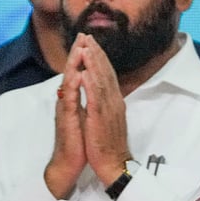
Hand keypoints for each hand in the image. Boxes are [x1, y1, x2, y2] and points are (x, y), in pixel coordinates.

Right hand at [45, 34, 88, 198]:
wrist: (70, 162)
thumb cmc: (80, 140)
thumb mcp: (87, 115)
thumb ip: (87, 100)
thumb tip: (92, 87)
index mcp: (75, 99)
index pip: (80, 72)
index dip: (85, 57)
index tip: (90, 40)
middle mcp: (68, 101)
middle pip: (73, 72)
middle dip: (78, 53)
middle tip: (83, 34)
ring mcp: (66, 109)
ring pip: (69, 81)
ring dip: (74, 64)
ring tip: (80, 47)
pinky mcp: (66, 119)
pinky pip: (69, 99)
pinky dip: (73, 86)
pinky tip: (77, 74)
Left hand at [75, 34, 132, 185]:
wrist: (114, 164)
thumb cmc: (108, 144)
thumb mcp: (107, 119)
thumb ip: (104, 103)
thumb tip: (100, 90)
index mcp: (114, 102)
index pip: (108, 74)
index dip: (100, 57)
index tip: (92, 43)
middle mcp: (114, 102)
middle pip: (105, 73)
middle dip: (96, 54)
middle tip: (88, 36)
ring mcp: (109, 110)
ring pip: (101, 81)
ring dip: (93, 63)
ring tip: (86, 48)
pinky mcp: (101, 119)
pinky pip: (96, 98)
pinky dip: (91, 84)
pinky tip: (85, 73)